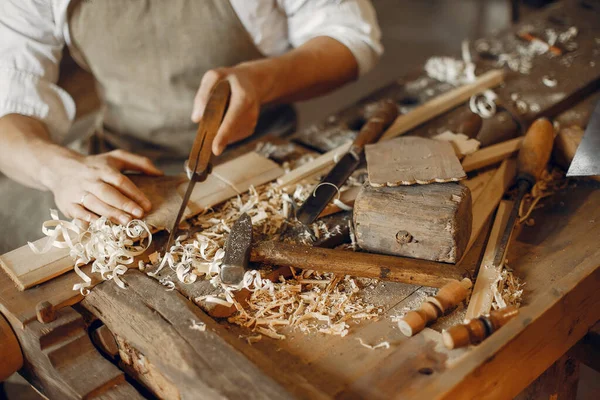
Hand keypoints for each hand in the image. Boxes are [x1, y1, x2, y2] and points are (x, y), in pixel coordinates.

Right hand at [44, 149, 162, 224]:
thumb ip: (139, 163)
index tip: (147, 205)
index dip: (134, 193)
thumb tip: (160, 174)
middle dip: (123, 204)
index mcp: (104, 169)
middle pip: (107, 193)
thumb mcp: (116, 158)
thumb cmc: (95, 165)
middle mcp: (90, 180)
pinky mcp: (67, 203)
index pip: (121, 181)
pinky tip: (99, 224)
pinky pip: (77, 212)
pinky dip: (87, 218)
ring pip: (94, 203)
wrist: (59, 168)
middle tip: (139, 215)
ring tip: (126, 222)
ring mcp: (77, 192)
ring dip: (110, 213)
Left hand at [191, 66, 263, 155]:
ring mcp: (252, 123)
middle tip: (207, 122)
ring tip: (222, 110)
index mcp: (244, 98)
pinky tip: (226, 116)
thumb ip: (203, 95)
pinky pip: (231, 136)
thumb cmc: (230, 79)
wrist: (253, 82)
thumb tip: (196, 118)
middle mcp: (251, 113)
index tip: (215, 149)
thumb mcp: (214, 76)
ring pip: (229, 135)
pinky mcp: (249, 130)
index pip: (232, 120)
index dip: (223, 135)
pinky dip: (224, 130)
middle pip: (228, 131)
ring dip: (219, 129)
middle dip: (215, 132)